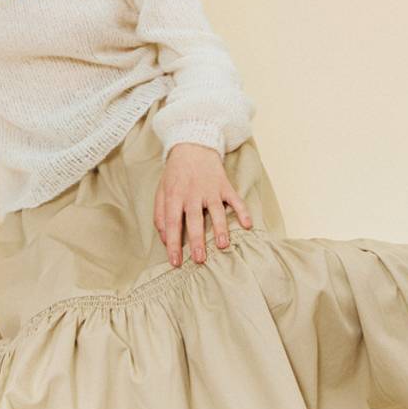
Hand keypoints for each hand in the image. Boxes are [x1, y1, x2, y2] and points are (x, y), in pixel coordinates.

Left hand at [154, 143, 252, 266]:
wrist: (192, 146)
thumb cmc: (175, 174)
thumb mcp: (161, 191)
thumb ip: (159, 215)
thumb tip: (164, 240)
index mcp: (174, 196)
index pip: (172, 222)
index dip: (173, 243)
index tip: (176, 262)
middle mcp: (192, 193)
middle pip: (194, 219)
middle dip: (197, 240)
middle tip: (199, 260)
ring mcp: (210, 189)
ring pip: (216, 211)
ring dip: (220, 228)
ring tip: (222, 245)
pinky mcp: (224, 185)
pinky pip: (235, 199)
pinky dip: (242, 211)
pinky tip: (247, 224)